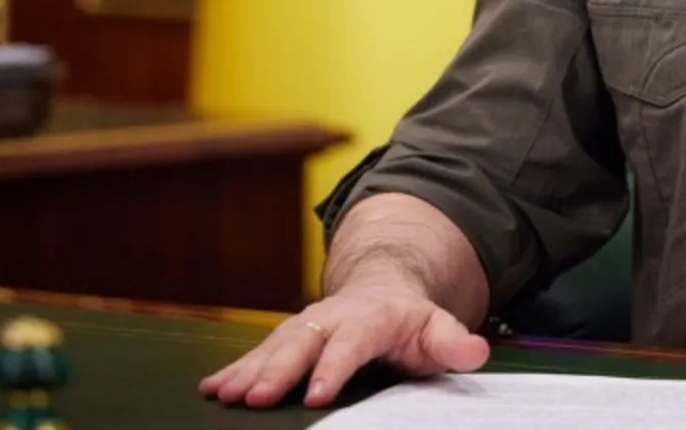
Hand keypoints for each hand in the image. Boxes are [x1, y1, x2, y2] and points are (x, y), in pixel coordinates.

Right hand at [198, 279, 490, 408]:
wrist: (383, 287)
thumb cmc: (411, 321)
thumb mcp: (438, 327)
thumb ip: (453, 342)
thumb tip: (476, 350)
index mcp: (371, 317)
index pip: (351, 344)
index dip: (332, 368)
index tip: (314, 396)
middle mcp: (331, 318)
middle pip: (301, 343)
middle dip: (276, 371)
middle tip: (253, 398)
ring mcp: (306, 327)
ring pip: (272, 346)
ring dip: (245, 370)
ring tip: (222, 394)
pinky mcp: (287, 339)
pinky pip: (257, 353)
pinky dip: (233, 369)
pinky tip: (210, 388)